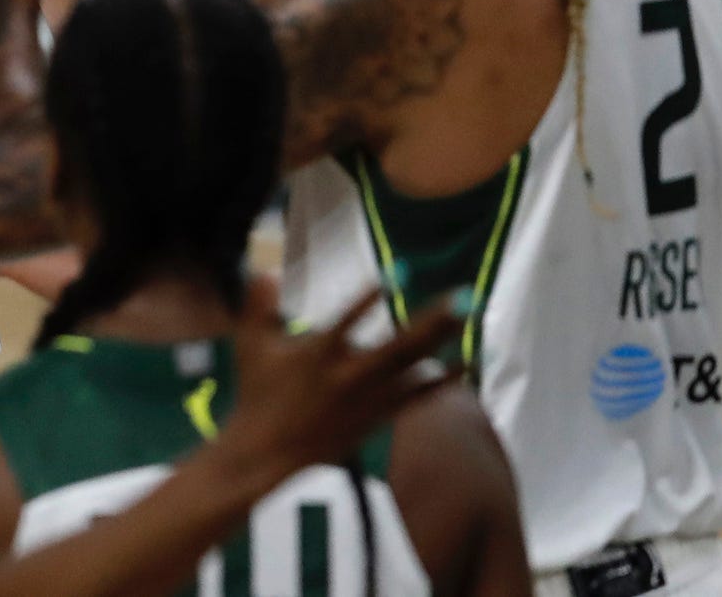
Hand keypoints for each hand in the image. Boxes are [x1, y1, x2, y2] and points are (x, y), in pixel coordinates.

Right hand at [217, 273, 464, 479]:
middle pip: (400, 345)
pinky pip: (419, 395)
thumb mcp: (249, 344)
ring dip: (444, 340)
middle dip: (433, 320)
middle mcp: (349, 376)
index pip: (348, 320)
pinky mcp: (379, 415)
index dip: (371, 298)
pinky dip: (445, 379)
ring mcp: (368, 398)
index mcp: (317, 354)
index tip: (399, 274)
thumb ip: (257, 304)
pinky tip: (470, 362)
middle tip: (462, 296)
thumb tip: (265, 268)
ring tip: (472, 315)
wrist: (269, 452)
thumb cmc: (257, 392)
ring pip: (414, 366)